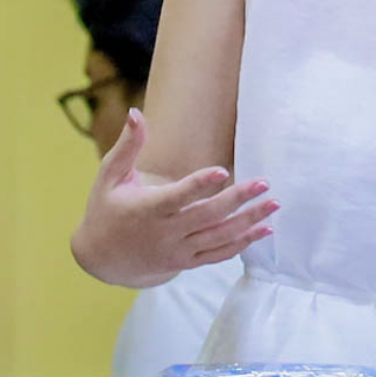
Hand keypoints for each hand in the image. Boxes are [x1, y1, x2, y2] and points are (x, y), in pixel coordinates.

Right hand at [72, 110, 276, 286]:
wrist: (102, 260)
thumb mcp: (109, 177)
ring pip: (219, 238)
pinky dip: (243, 244)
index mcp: (146, 209)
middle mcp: (164, 233)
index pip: (176, 197)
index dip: (199, 185)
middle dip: (238, 199)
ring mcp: (177, 251)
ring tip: (273, 205)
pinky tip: (265, 230)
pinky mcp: (186, 263)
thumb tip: (136, 113)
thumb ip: (127, 146)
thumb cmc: (106, 210)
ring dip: (249, 222)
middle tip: (264, 183)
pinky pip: (219, 255)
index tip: (222, 171)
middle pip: (207, 216)